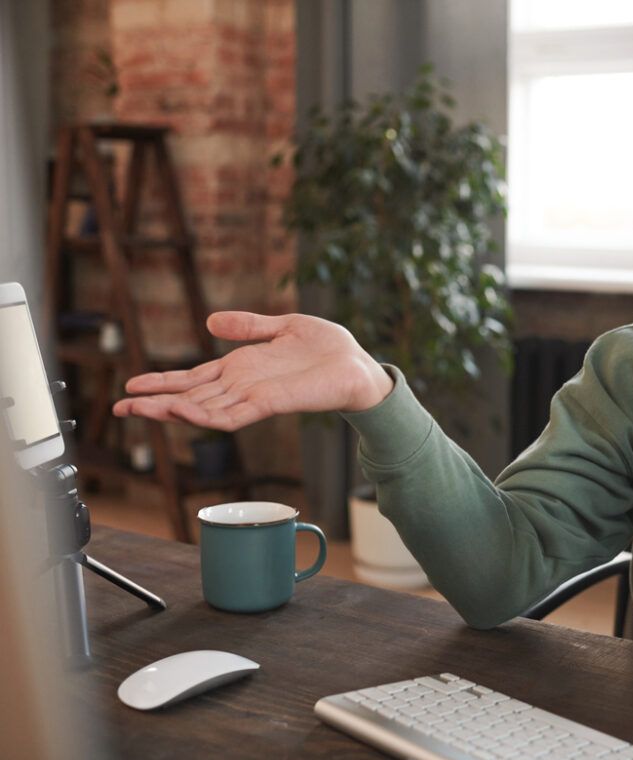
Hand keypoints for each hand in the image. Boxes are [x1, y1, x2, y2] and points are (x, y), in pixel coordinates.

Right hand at [112, 312, 393, 429]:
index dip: (163, 382)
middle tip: (120, 406)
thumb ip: (248, 326)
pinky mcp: (271, 403)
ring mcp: (254, 397)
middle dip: (155, 401)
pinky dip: (207, 415)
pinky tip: (184, 411)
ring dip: (172, 409)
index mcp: (242, 368)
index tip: (132, 385)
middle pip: (190, 396)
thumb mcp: (283, 327)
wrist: (359, 367)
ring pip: (204, 409)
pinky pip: (233, 415)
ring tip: (140, 409)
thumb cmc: (329, 350)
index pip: (194, 379)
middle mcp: (243, 386)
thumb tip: (211, 319)